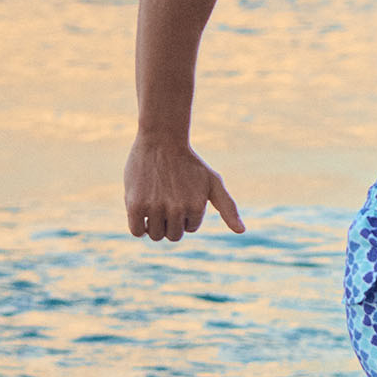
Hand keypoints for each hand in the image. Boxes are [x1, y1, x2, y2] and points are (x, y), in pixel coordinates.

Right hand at [124, 136, 243, 240]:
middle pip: (172, 236)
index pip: (189, 228)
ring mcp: (155, 207)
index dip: (185, 214)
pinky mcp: (135, 205)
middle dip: (170, 223)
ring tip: (154, 203)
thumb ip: (228, 208)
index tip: (181, 195)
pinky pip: (135, 232)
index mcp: (196, 207)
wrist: (162, 141)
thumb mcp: (213, 182)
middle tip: (166, 200)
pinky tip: (141, 211)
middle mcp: (176, 209)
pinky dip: (138, 227)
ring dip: (154, 224)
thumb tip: (242, 231)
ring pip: (154, 235)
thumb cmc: (189, 163)